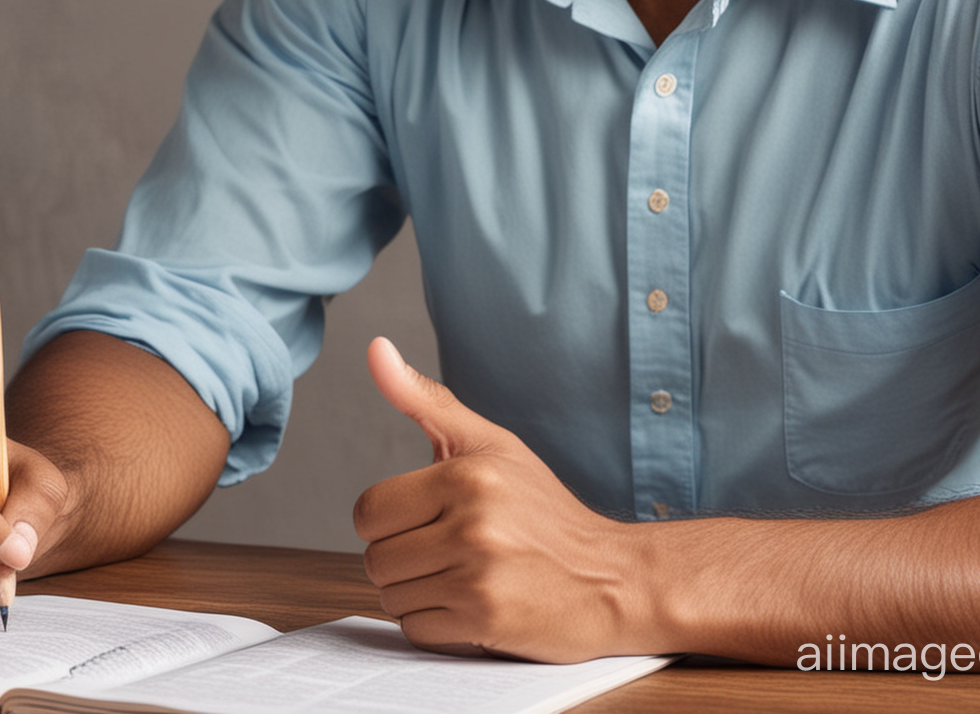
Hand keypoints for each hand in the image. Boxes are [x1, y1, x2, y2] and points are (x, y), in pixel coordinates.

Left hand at [353, 338, 645, 661]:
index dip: (389, 520)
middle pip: (375, 558)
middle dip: (402, 559)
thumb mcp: (491, 443)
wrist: (611, 577)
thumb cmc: (544, 509)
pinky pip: (416, 630)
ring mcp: (478, 574)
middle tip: (448, 551)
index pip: (369, 510)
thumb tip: (375, 349)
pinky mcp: (486, 620)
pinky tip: (472, 604)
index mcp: (466, 473)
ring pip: (391, 597)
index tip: (425, 519)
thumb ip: (425, 400)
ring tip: (463, 576)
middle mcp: (472, 521)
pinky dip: (436, 624)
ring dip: (418, 593)